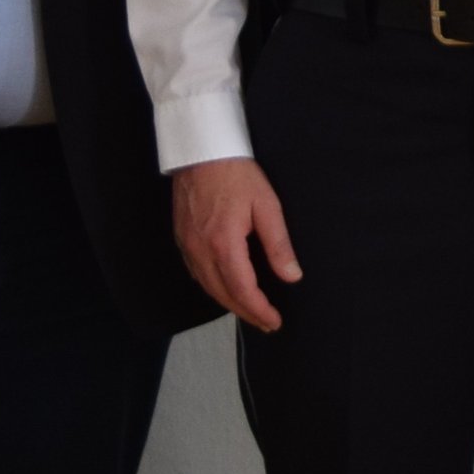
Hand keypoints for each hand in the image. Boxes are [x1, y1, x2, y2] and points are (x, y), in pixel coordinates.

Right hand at [174, 157, 301, 332]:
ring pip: (207, 287)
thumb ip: (278, 244)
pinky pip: (196, 273)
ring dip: (228, 303)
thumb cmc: (235, 173)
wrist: (202, 150)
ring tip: (250, 310)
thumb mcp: (266, 206)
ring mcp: (187, 245)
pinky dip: (212, 286)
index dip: (259, 310)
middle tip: (266, 323)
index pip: (242, 290)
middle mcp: (201, 250)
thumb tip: (291, 275)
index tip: (274, 321)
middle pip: (223, 294)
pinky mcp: (181, 238)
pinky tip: (224, 287)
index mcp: (223, 243)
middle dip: (246, 313)